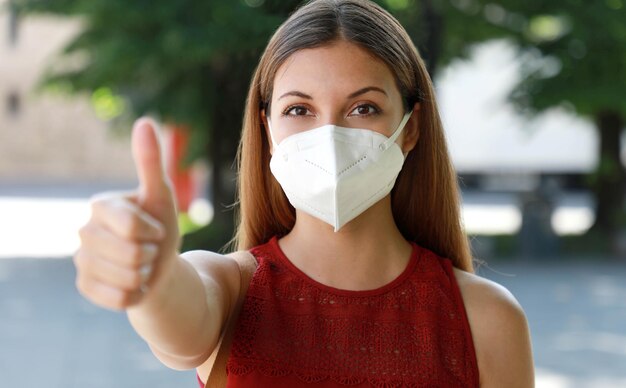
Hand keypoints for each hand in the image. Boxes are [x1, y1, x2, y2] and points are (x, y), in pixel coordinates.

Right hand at [74, 118, 179, 309]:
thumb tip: (145, 121)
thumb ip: (150, 162)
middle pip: (132, 254)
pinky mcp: (85, 286)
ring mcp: (81, 260)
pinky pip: (120, 298)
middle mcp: (84, 230)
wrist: (157, 266)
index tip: (155, 228)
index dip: (154, 231)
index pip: (132, 226)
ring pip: (127, 277)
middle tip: (149, 249)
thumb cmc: (160, 227)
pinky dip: (136, 294)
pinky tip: (134, 283)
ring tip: (142, 264)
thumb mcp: (161, 196)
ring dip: (145, 274)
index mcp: (100, 205)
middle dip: (151, 254)